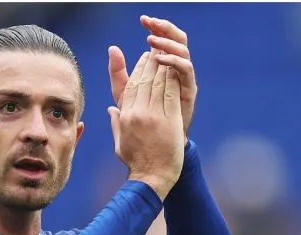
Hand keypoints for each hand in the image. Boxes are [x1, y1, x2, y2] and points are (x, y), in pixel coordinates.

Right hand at [107, 51, 184, 199]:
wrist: (152, 177)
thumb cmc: (136, 162)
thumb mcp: (120, 142)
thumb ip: (116, 122)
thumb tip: (111, 109)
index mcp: (125, 117)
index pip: (131, 86)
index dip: (139, 69)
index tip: (144, 59)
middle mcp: (138, 113)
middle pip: (145, 81)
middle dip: (151, 63)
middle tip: (157, 52)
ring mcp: (154, 116)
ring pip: (158, 84)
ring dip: (163, 68)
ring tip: (166, 57)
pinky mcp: (170, 120)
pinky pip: (171, 94)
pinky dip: (173, 81)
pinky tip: (176, 72)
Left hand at [108, 16, 196, 139]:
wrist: (157, 148)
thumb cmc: (141, 122)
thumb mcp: (125, 96)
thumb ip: (118, 74)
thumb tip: (112, 48)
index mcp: (161, 69)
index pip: (161, 41)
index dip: (155, 28)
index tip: (144, 19)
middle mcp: (174, 71)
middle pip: (174, 41)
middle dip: (163, 28)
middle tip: (151, 21)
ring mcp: (182, 80)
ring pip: (182, 51)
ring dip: (168, 42)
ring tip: (152, 39)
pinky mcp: (188, 91)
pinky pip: (186, 70)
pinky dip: (174, 61)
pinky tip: (160, 58)